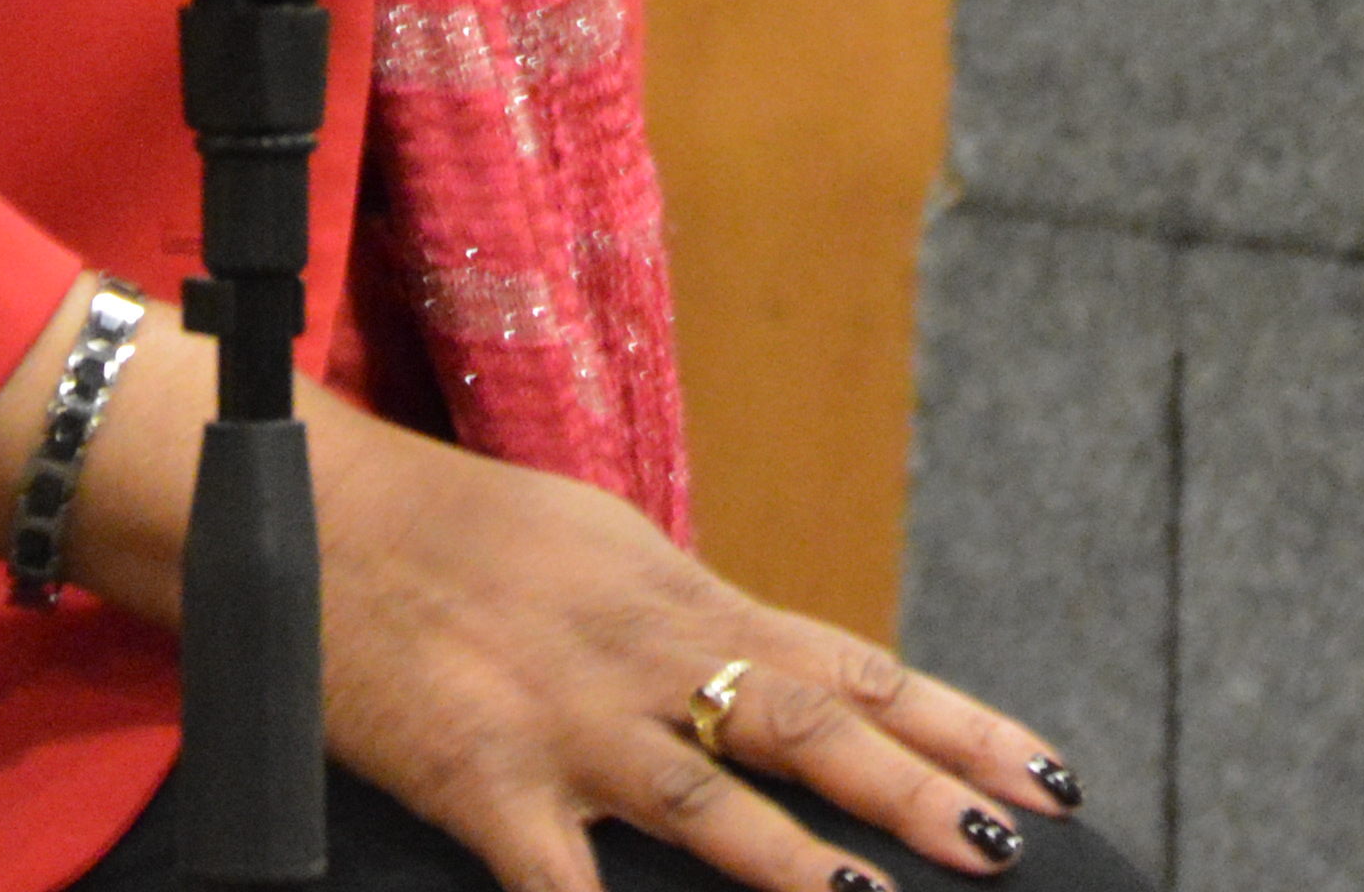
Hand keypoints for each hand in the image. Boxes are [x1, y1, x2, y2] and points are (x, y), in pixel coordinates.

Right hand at [310, 408, 1075, 891]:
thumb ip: (687, 623)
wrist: (316, 509)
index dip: (954, 719)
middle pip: (804, 724)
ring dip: (797, 862)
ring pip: (706, 798)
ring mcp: (565, 719)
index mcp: (680, 595)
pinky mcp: (480, 779)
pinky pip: (556, 883)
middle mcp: (642, 652)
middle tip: (1009, 841)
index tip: (1047, 770)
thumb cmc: (458, 533)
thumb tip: (777, 673)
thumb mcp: (599, 554)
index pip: (846, 664)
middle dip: (916, 788)